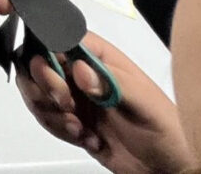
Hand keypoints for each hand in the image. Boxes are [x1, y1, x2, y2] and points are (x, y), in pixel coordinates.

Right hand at [16, 34, 193, 173]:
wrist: (166, 167)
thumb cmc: (164, 127)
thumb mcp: (142, 102)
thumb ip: (112, 83)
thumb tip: (81, 69)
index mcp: (96, 54)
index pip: (55, 39)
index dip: (47, 59)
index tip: (60, 83)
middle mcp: (79, 70)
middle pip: (36, 63)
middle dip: (45, 89)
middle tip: (68, 106)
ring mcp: (73, 94)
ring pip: (34, 91)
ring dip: (51, 114)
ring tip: (78, 127)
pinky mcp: (69, 117)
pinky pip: (45, 117)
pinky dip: (59, 131)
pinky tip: (87, 138)